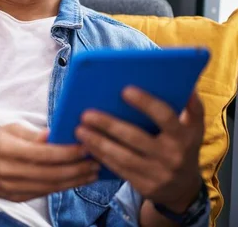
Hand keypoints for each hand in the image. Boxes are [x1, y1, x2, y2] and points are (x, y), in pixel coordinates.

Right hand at [0, 124, 99, 201]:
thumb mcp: (11, 129)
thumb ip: (34, 135)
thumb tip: (56, 135)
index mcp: (6, 149)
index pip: (44, 154)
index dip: (68, 152)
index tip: (86, 147)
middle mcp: (8, 171)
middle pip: (50, 173)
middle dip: (77, 168)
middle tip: (95, 162)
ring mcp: (10, 188)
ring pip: (49, 187)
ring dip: (74, 181)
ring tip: (91, 173)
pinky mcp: (15, 198)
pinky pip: (43, 193)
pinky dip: (61, 187)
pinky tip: (75, 180)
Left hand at [76, 87, 203, 212]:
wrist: (184, 188)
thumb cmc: (181, 145)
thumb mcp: (191, 127)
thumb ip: (186, 107)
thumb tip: (172, 82)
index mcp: (185, 135)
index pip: (165, 116)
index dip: (146, 103)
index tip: (124, 90)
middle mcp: (174, 155)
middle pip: (136, 137)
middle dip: (109, 125)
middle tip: (86, 114)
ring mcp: (159, 173)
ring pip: (124, 156)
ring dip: (99, 142)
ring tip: (80, 129)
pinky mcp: (146, 186)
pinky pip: (120, 169)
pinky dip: (102, 156)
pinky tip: (87, 145)